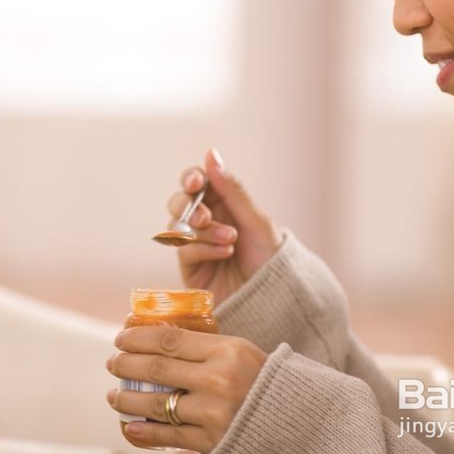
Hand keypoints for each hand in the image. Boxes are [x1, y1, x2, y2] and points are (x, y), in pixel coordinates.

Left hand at [106, 326, 266, 453]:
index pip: (168, 339)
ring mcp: (214, 413)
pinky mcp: (212, 440)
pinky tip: (129, 425)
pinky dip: (144, 431)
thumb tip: (155, 340)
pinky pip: (169, 436)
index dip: (137, 338)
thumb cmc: (260, 378)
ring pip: (157, 404)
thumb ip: (202, 346)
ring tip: (114, 396)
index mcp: (226, 350)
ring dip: (127, 400)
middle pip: (156, 369)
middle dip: (126, 365)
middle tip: (113, 363)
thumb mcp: (237, 351)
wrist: (295, 418)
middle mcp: (218, 380)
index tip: (121, 338)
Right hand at [172, 149, 282, 304]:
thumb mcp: (256, 220)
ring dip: (202, 230)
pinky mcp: (191, 268)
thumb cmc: (270, 258)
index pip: (197, 181)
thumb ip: (231, 189)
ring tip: (230, 240)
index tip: (196, 182)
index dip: (191, 178)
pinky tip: (225, 252)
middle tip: (204, 217)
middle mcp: (207, 221)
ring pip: (177, 225)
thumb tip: (211, 153)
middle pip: (179, 201)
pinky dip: (204, 248)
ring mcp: (196, 244)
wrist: (275, 299)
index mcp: (224, 204)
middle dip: (187, 205)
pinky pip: (184, 250)